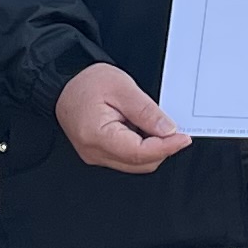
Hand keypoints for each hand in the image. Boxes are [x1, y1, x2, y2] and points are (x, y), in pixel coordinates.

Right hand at [56, 61, 189, 172]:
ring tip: (153, 125)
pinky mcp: (99, 154)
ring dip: (152, 149)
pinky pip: (127, 158)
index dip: (166, 147)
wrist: (65, 84)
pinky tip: (142, 130)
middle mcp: (94, 152)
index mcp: (97, 135)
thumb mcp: (121, 88)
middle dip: (161, 148)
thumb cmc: (86, 83)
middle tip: (174, 129)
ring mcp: (96, 156)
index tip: (183, 138)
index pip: (139, 153)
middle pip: (140, 163)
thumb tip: (168, 131)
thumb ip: (146, 112)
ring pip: (136, 164)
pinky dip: (141, 147)